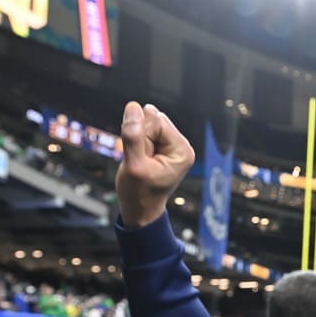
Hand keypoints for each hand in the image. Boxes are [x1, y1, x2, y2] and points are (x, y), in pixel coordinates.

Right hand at [115, 102, 195, 226]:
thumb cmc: (139, 193)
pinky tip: (140, 158)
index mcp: (182, 150)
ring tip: (140, 161)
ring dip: (137, 140)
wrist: (140, 209)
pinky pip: (143, 131)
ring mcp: (172, 145)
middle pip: (153, 119)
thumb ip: (133, 136)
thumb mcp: (134, 165)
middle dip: (140, 136)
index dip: (141, 136)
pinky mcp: (162, 146)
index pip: (156, 121)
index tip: (141, 158)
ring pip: (146, 124)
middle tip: (140, 160)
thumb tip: (133, 107)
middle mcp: (181, 145)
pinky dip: (136, 143)